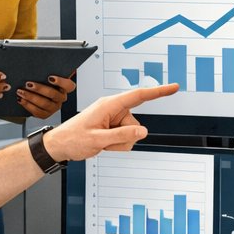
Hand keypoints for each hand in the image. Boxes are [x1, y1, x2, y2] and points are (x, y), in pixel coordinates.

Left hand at [16, 74, 73, 119]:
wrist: (33, 92)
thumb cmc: (41, 81)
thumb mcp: (44, 75)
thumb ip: (45, 71)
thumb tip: (40, 62)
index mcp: (64, 88)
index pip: (69, 85)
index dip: (61, 82)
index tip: (50, 78)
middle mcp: (61, 98)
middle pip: (53, 94)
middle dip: (40, 89)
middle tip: (28, 84)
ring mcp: (54, 107)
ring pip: (45, 104)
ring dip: (31, 97)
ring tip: (21, 91)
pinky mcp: (45, 114)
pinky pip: (38, 112)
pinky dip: (28, 105)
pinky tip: (21, 99)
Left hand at [42, 83, 178, 162]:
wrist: (59, 146)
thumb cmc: (73, 139)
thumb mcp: (98, 140)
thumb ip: (122, 135)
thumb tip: (143, 131)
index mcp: (109, 105)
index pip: (139, 96)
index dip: (158, 92)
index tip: (173, 88)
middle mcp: (113, 109)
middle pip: (135, 124)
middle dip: (123, 137)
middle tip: (104, 142)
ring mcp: (113, 118)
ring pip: (131, 133)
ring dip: (118, 142)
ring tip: (101, 142)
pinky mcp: (112, 126)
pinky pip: (125, 137)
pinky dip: (116, 144)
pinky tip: (102, 143)